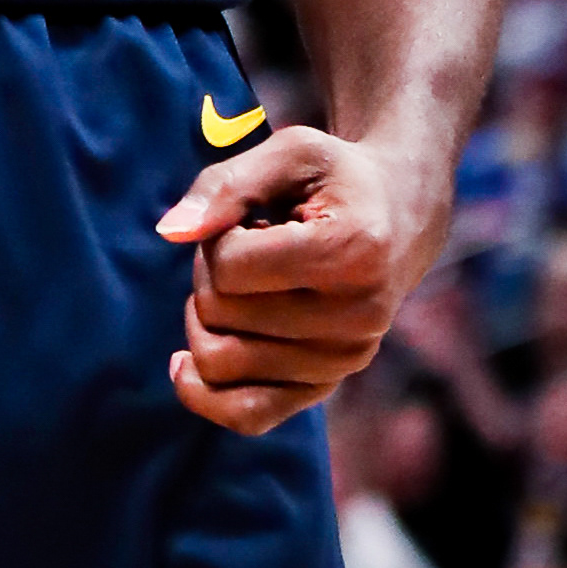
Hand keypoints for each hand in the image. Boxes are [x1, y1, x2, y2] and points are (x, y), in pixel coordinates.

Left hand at [156, 125, 439, 435]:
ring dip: (206, 314)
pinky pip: (248, 415)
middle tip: (244, 243)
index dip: (217, 235)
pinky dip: (204, 394)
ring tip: (243, 282)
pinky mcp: (328, 386)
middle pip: (220, 312)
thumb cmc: (334, 178)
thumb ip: (225, 185)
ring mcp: (344, 360)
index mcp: (352, 251)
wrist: (397, 218)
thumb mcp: (289, 152)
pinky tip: (184, 365)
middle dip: (208, 271)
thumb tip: (169, 232)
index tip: (249, 218)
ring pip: (221, 362)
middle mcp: (356, 318)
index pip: (230, 268)